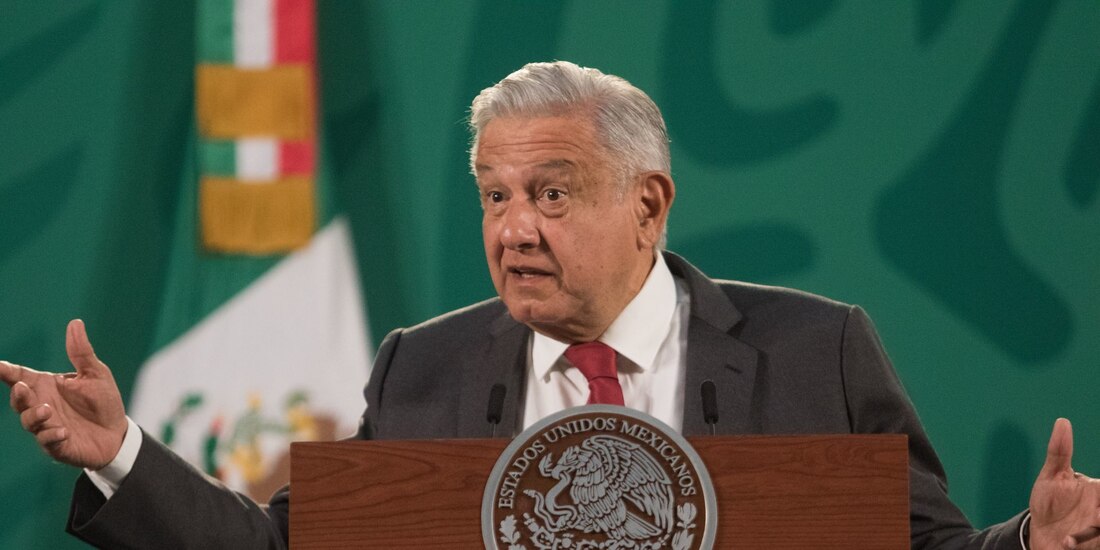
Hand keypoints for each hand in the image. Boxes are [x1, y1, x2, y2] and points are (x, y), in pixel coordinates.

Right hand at [0, 319, 127, 469]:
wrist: (118, 434)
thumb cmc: (103, 402)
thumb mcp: (95, 374)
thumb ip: (81, 352)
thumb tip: (76, 322)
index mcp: (47, 386)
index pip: (21, 376)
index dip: (6, 371)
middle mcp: (42, 405)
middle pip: (19, 400)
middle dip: (17, 394)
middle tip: (22, 387)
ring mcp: (47, 426)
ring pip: (29, 421)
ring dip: (34, 415)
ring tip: (47, 409)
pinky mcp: (58, 445)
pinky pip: (48, 442)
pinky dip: (51, 436)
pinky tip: (62, 431)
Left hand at [1029, 418, 1099, 548]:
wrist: (1041, 533)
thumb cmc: (1050, 502)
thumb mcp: (1051, 476)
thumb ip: (1059, 452)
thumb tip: (1062, 421)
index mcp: (1099, 491)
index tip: (1099, 490)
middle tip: (1097, 512)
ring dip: (1096, 531)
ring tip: (1081, 528)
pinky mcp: (1093, 544)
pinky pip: (1095, 544)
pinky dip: (1082, 542)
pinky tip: (1066, 542)